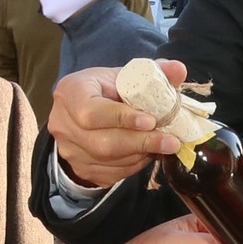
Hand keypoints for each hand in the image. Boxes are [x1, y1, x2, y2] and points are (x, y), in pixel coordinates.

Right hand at [50, 61, 184, 187]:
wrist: (83, 112)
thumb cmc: (107, 90)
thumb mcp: (125, 75)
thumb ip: (154, 72)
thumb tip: (179, 70)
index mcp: (70, 92)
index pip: (90, 111)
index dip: (121, 118)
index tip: (150, 120)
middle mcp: (62, 123)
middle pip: (102, 142)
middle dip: (141, 142)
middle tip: (170, 140)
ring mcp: (69, 150)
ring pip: (108, 161)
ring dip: (141, 154)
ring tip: (163, 145)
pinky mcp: (80, 169)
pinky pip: (111, 173)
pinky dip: (135, 165)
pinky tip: (148, 154)